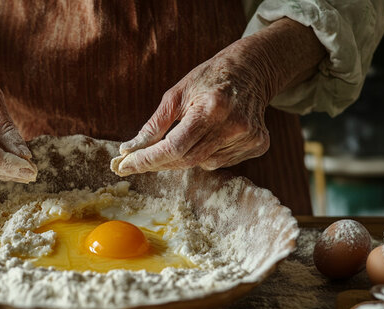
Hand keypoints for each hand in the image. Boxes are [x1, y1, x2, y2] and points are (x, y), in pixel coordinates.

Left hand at [112, 52, 269, 175]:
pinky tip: (213, 133)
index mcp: (211, 108)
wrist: (252, 69)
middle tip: (138, 160)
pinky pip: (221, 162)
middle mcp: (233, 125)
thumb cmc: (208, 79)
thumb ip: (154, 125)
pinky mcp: (258, 144)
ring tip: (191, 131)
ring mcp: (248, 137)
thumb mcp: (176, 94)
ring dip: (186, 155)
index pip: (173, 146)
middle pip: (186, 159)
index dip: (147, 160)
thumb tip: (129, 149)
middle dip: (159, 162)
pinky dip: (208, 153)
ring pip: (203, 163)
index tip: (125, 166)